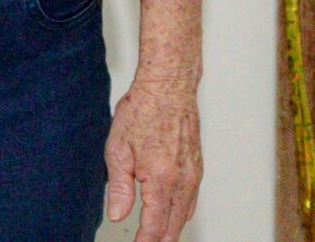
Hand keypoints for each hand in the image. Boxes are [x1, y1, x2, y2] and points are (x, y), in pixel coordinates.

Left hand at [104, 77, 200, 240]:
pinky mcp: (197, 169)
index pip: (154, 226)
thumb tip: (117, 214)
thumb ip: (119, 187)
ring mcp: (193, 176)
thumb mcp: (118, 149)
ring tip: (155, 238)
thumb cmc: (144, 110)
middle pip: (173, 226)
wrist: (168, 88)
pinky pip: (190, 201)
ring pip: (184, 215)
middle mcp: (182, 181)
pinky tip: (171, 216)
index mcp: (161, 179)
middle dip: (159, 240)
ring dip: (171, 231)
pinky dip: (180, 214)